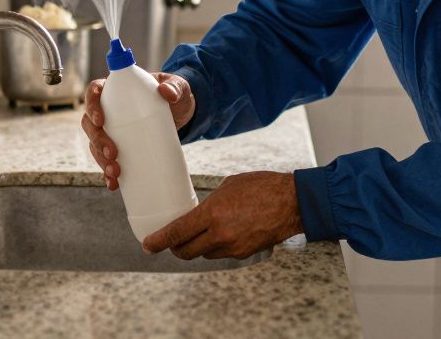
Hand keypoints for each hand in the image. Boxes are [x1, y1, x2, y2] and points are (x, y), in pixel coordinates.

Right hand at [81, 71, 195, 189]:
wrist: (183, 113)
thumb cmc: (175, 94)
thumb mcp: (178, 87)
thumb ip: (175, 87)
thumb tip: (167, 93)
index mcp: (116, 90)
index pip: (94, 92)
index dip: (91, 106)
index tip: (100, 120)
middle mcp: (109, 110)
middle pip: (90, 123)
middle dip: (97, 140)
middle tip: (112, 153)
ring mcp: (113, 130)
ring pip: (95, 144)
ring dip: (100, 160)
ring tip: (115, 171)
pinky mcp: (120, 147)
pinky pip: (107, 160)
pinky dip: (107, 173)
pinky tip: (113, 183)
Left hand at [142, 171, 303, 259]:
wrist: (292, 202)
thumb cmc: (262, 187)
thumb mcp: (228, 186)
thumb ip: (210, 203)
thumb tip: (199, 213)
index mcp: (212, 214)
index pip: (177, 233)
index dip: (158, 241)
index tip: (148, 245)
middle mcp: (219, 234)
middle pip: (186, 250)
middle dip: (175, 248)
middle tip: (170, 241)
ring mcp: (232, 247)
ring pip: (204, 253)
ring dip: (197, 246)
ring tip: (200, 233)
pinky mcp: (244, 253)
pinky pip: (221, 253)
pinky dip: (216, 246)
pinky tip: (222, 233)